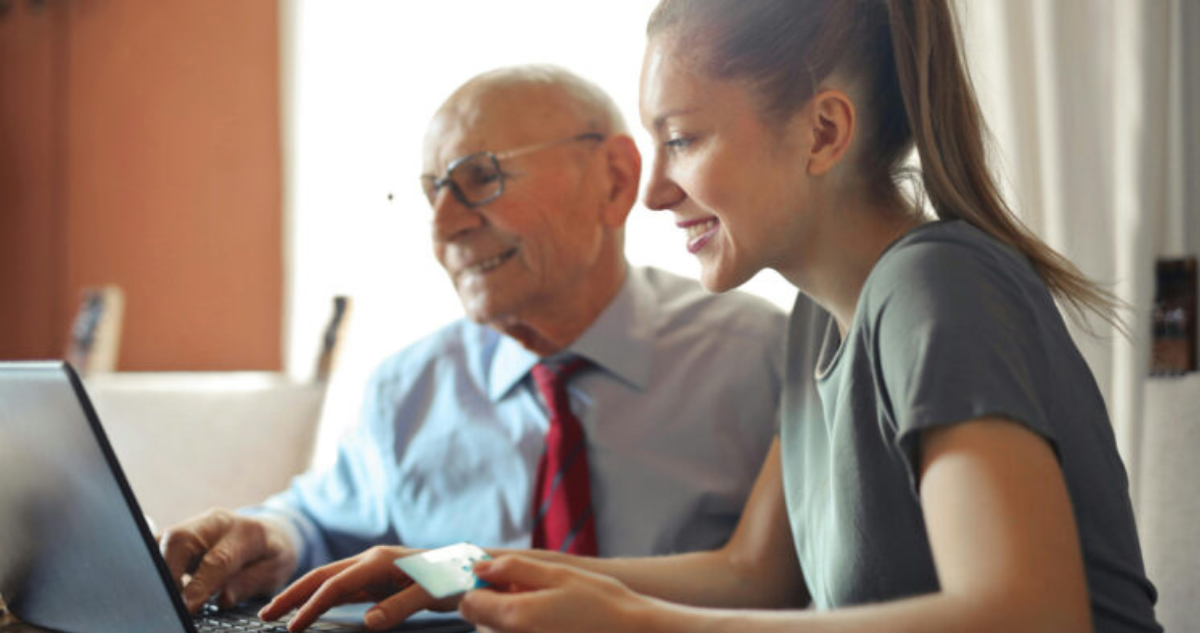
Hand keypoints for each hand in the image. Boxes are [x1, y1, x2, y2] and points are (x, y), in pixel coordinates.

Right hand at [159, 509, 297, 612]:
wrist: (270, 533)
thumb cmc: (272, 554)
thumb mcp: (275, 571)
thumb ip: (249, 583)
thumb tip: (223, 598)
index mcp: (246, 532)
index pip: (217, 560)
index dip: (199, 586)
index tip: (187, 608)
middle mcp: (217, 522)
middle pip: (180, 540)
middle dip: (169, 572)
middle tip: (170, 602)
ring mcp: (196, 524)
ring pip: (164, 540)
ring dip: (158, 568)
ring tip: (163, 595)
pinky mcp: (181, 532)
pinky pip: (159, 543)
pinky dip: (154, 563)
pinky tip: (157, 582)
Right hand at [259, 545, 458, 631]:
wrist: (472, 566)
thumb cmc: (455, 577)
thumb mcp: (432, 594)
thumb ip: (400, 607)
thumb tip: (368, 622)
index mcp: (379, 561)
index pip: (335, 585)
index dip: (310, 606)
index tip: (291, 627)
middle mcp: (371, 560)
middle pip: (321, 576)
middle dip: (292, 594)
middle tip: (264, 615)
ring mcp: (373, 568)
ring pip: (328, 581)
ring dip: (302, 595)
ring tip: (278, 613)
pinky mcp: (377, 578)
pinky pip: (343, 588)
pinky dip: (321, 598)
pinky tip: (310, 608)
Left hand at [460, 555, 653, 632]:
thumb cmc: (600, 603)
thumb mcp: (558, 574)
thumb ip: (514, 568)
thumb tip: (480, 568)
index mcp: (515, 617)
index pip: (468, 604)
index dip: (479, 587)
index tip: (501, 578)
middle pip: (481, 620)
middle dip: (498, 603)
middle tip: (534, 592)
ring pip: (498, 631)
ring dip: (513, 618)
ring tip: (549, 610)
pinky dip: (527, 630)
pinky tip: (553, 625)